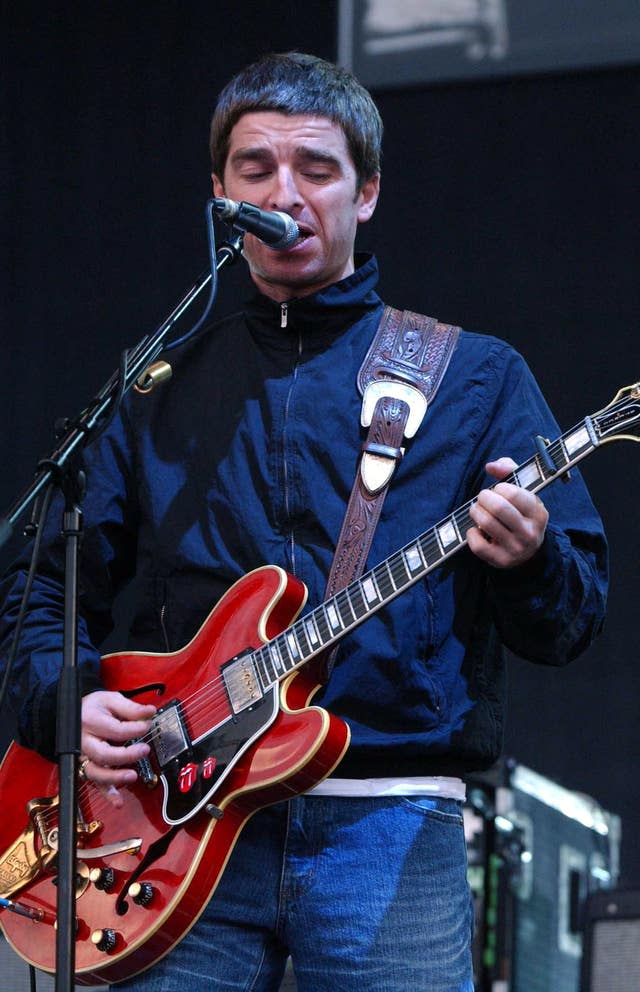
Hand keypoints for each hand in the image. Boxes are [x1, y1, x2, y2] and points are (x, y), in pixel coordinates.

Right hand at [79, 690, 155, 806]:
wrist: (72, 715)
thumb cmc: (93, 708)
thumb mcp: (110, 700)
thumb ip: (130, 708)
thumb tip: (149, 712)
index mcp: (90, 721)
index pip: (116, 730)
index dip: (135, 729)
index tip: (148, 725)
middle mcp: (84, 742)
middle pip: (104, 754)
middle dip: (126, 755)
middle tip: (144, 750)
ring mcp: (83, 757)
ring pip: (96, 773)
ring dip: (115, 778)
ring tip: (132, 776)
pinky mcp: (86, 768)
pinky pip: (95, 784)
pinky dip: (107, 794)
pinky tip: (118, 801)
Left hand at [467, 458, 548, 568]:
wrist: (529, 552)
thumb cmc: (522, 515)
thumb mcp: (524, 492)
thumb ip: (509, 471)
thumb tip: (491, 466)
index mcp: (538, 514)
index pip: (514, 494)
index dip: (499, 488)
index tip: (497, 490)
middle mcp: (530, 533)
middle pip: (498, 508)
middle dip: (483, 498)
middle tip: (482, 498)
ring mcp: (516, 549)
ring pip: (486, 524)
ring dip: (475, 512)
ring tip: (477, 510)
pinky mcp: (501, 560)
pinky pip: (478, 545)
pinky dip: (472, 534)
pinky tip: (476, 530)